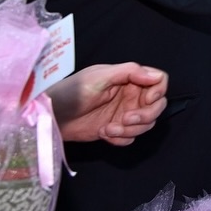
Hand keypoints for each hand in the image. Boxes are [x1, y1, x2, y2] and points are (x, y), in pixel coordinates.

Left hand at [48, 63, 168, 145]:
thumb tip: (156, 76)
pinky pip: (131, 137)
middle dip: (145, 115)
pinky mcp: (116, 130)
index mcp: (129, 79)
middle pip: (157, 105)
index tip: (147, 99)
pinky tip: (104, 134)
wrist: (51, 117)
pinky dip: (121, 139)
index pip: (159, 81)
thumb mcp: (100, 76)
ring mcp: (124, 114)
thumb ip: (130, 71)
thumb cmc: (72, 92)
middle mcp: (130, 96)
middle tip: (126, 120)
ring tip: (108, 129)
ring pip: (146, 124)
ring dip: (130, 130)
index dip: (159, 91)